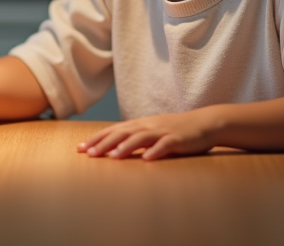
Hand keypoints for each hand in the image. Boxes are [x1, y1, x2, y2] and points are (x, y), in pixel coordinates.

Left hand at [77, 108, 221, 159]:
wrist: (203, 123)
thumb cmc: (174, 130)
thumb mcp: (152, 132)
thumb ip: (135, 138)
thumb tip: (113, 148)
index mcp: (139, 124)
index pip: (113, 131)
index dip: (96, 138)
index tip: (80, 148)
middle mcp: (147, 126)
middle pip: (122, 133)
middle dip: (104, 143)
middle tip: (88, 153)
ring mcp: (162, 131)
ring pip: (141, 138)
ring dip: (126, 147)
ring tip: (113, 156)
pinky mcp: (177, 139)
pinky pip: (165, 145)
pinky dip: (156, 151)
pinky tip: (147, 159)